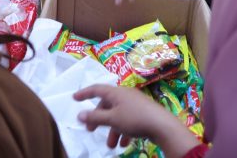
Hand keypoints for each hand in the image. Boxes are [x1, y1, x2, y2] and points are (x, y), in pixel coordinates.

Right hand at [75, 85, 194, 152]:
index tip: (74, 98)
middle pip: (106, 105)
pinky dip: (124, 131)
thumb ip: (95, 117)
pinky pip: (128, 120)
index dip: (84, 93)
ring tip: (111, 145)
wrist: (162, 125)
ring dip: (112, 130)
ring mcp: (134, 103)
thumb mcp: (112, 119)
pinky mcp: (143, 112)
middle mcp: (124, 95)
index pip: (96, 89)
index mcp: (116, 92)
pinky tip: (125, 144)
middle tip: (91, 131)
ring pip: (117, 115)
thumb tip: (79, 114)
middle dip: (98, 120)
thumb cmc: (134, 119)